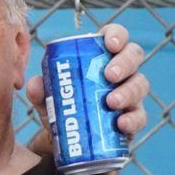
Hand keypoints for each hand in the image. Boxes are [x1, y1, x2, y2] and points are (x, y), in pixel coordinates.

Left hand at [24, 22, 149, 153]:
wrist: (72, 139)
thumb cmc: (64, 106)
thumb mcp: (49, 99)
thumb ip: (41, 90)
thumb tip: (34, 83)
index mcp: (101, 57)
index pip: (116, 35)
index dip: (117, 35)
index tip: (110, 44)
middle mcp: (122, 71)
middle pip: (134, 56)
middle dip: (125, 63)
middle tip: (109, 75)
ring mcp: (131, 94)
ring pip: (140, 85)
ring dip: (128, 91)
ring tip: (111, 102)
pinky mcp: (134, 118)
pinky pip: (140, 116)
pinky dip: (132, 120)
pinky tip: (121, 124)